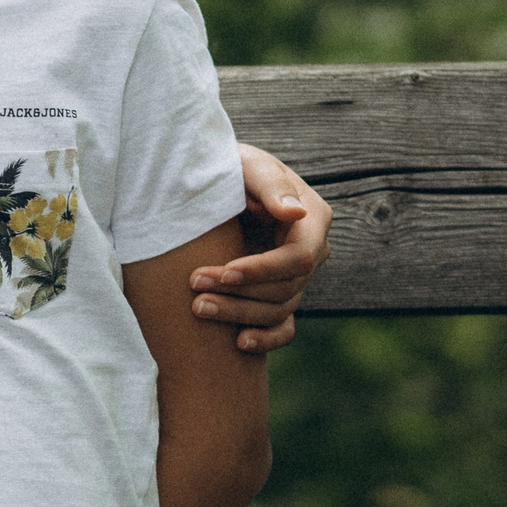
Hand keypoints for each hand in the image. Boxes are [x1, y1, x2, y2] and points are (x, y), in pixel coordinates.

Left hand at [190, 146, 330, 354]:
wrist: (213, 180)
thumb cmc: (230, 165)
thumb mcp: (248, 164)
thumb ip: (270, 185)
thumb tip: (297, 213)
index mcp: (311, 218)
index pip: (298, 257)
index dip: (262, 270)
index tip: (223, 271)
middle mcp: (311, 250)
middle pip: (286, 288)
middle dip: (240, 293)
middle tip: (195, 290)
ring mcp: (296, 276)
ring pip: (279, 310)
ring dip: (239, 314)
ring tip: (197, 308)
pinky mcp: (279, 293)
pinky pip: (284, 328)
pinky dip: (266, 339)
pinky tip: (238, 342)